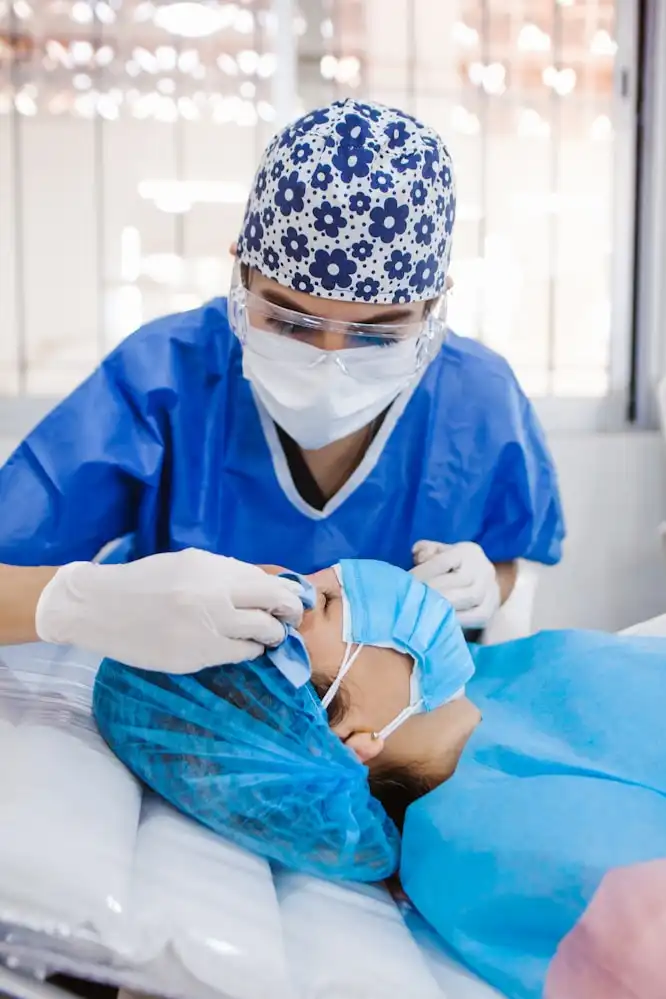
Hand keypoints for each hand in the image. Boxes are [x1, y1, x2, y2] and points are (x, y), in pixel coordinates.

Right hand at [35, 549, 303, 672]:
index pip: (268, 582)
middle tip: (290, 619)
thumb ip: (226, 573)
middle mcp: (215, 597)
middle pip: (274, 605)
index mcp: (212, 570)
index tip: (293, 599)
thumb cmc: (146, 582)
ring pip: (263, 633)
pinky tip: (245, 647)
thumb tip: (263, 585)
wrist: (101, 608)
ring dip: (272, 635)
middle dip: (290, 614)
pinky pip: (241, 654)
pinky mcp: (197, 656)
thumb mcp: (188, 564)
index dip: (288, 592)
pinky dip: (250, 650)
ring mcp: (207, 628)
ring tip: (269, 635)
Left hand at [411, 540, 499, 628]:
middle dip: (433, 589)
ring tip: (422, 609)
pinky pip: (475, 616)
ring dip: (444, 604)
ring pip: (469, 597)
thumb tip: (419, 557)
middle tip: (411, 598)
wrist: (480, 584)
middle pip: (458, 580)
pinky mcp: (489, 611)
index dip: (424, 571)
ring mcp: (490, 591)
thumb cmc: (450, 568)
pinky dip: (456, 619)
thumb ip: (425, 551)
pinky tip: (437, 620)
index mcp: (468, 552)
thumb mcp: (437, 553)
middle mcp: (483, 569)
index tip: (406, 581)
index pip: (444, 560)